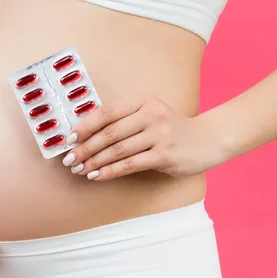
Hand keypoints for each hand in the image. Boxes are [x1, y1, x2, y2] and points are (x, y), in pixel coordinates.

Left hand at [61, 95, 224, 180]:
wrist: (207, 140)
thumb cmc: (170, 128)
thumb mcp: (148, 114)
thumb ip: (122, 119)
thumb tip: (85, 134)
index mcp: (143, 101)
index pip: (106, 112)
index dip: (85, 126)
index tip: (68, 139)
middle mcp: (151, 115)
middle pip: (109, 133)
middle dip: (85, 148)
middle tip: (69, 159)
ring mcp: (160, 135)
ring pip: (117, 150)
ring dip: (94, 162)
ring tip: (79, 169)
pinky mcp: (165, 156)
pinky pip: (130, 165)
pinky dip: (110, 171)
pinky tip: (97, 176)